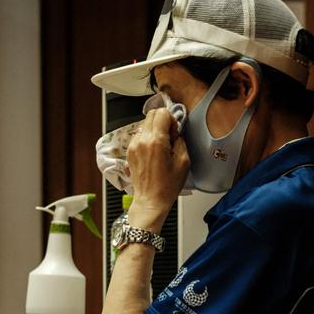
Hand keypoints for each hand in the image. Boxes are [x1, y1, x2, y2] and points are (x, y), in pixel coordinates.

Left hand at [126, 107, 189, 226]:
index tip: (175, 130)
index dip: (171, 119)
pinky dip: (147, 138)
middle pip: (151, 114)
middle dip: (163, 121)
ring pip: (144, 124)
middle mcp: (142, 140)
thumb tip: (176, 132)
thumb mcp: (183, 162)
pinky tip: (154, 152)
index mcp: (156, 141)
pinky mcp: (130, 151)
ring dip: (155, 129)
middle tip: (169, 135)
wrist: (150, 200)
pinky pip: (139, 135)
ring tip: (162, 146)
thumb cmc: (167, 186)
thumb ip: (180, 141)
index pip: (161, 113)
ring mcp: (133, 145)